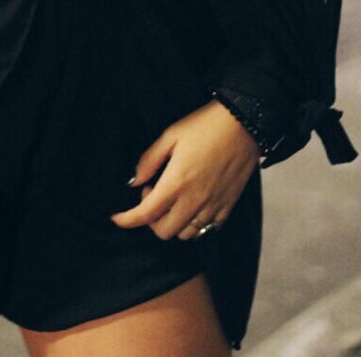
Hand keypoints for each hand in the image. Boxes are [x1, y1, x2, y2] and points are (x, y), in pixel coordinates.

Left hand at [111, 100, 259, 239]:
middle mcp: (194, 200)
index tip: (117, 218)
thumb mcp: (171, 135)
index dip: (127, 220)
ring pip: (186, 234)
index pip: (145, 214)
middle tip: (152, 193)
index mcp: (176, 183)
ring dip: (172, 222)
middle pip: (164, 231)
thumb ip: (149, 160)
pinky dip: (194, 223)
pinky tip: (191, 204)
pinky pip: (207, 229)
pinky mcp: (228, 206)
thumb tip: (133, 181)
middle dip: (150, 220)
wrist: (243, 124)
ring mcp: (213, 206)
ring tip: (172, 198)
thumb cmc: (205, 126)